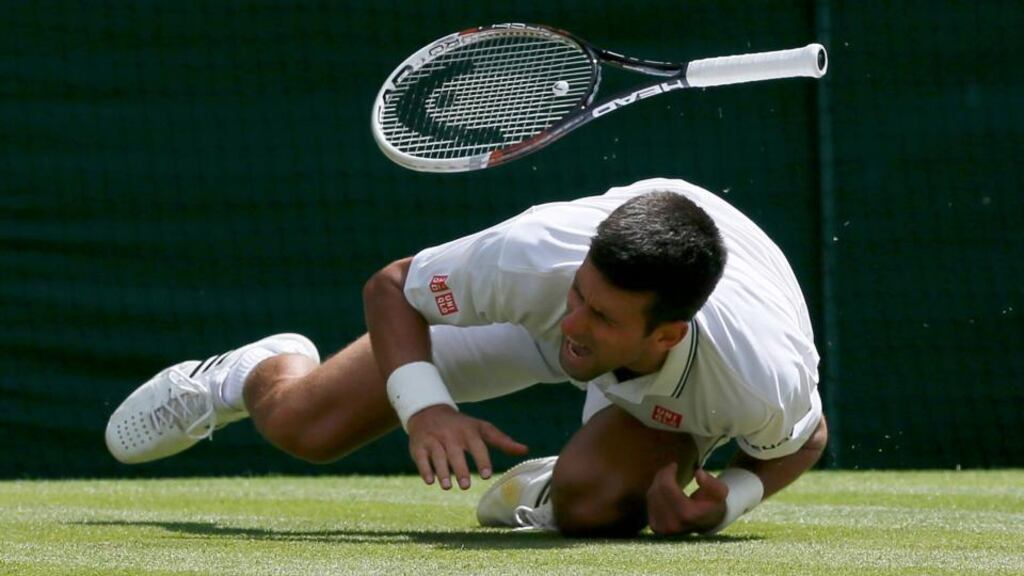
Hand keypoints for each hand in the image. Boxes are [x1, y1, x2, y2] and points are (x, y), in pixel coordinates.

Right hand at [406, 405, 527, 490]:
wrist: (429, 412)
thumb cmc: (462, 426)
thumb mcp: (482, 429)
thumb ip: (502, 441)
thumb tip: (525, 450)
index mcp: (468, 431)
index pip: (477, 445)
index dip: (482, 460)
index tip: (487, 475)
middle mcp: (450, 434)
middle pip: (455, 452)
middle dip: (460, 469)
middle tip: (466, 486)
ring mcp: (433, 439)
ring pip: (437, 456)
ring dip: (442, 472)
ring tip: (447, 487)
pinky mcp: (419, 445)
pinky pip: (421, 457)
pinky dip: (425, 469)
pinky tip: (430, 481)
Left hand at [646, 462, 728, 534]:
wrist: (708, 523)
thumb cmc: (713, 503)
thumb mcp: (720, 492)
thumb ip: (711, 482)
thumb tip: (698, 473)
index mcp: (687, 515)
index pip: (667, 487)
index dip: (668, 472)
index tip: (674, 464)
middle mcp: (672, 524)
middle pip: (657, 490)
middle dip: (662, 475)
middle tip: (670, 468)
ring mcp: (662, 528)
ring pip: (652, 495)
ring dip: (658, 483)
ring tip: (668, 477)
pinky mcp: (656, 528)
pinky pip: (649, 503)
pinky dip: (655, 493)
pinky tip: (663, 489)